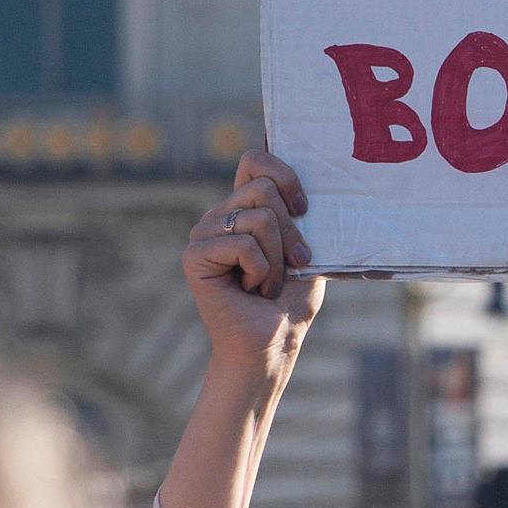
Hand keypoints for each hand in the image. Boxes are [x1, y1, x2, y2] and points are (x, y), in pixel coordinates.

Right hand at [185, 146, 326, 372]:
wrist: (272, 346)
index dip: (284, 174)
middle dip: (291, 231)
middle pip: (264, 188)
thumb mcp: (307, 252)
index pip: (255, 161)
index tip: (304, 209)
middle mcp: (220, 216)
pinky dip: (261, 272)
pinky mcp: (195, 256)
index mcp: (244, 209)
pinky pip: (243, 244)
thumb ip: (302, 217)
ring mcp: (204, 234)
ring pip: (259, 217)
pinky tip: (252, 290)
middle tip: (293, 263)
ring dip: (278, 258)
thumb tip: (313, 184)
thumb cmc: (290, 303)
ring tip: (269, 283)